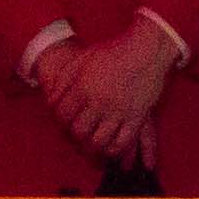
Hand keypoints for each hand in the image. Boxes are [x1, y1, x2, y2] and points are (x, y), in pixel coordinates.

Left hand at [59, 16, 180, 161]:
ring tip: (92, 144)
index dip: (61, 121)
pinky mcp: (136, 118)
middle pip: (79, 131)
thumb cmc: (113, 53)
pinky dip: (114, 149)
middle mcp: (99, 101)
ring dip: (93, 147)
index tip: (65, 122)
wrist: (147, 50)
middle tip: (78, 136)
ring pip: (99, 141)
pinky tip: (111, 146)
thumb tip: (51, 101)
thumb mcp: (83, 59)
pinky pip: (122, 142)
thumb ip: (64, 80)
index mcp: (84, 86)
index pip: (63, 114)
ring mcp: (119, 111)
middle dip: (75, 136)